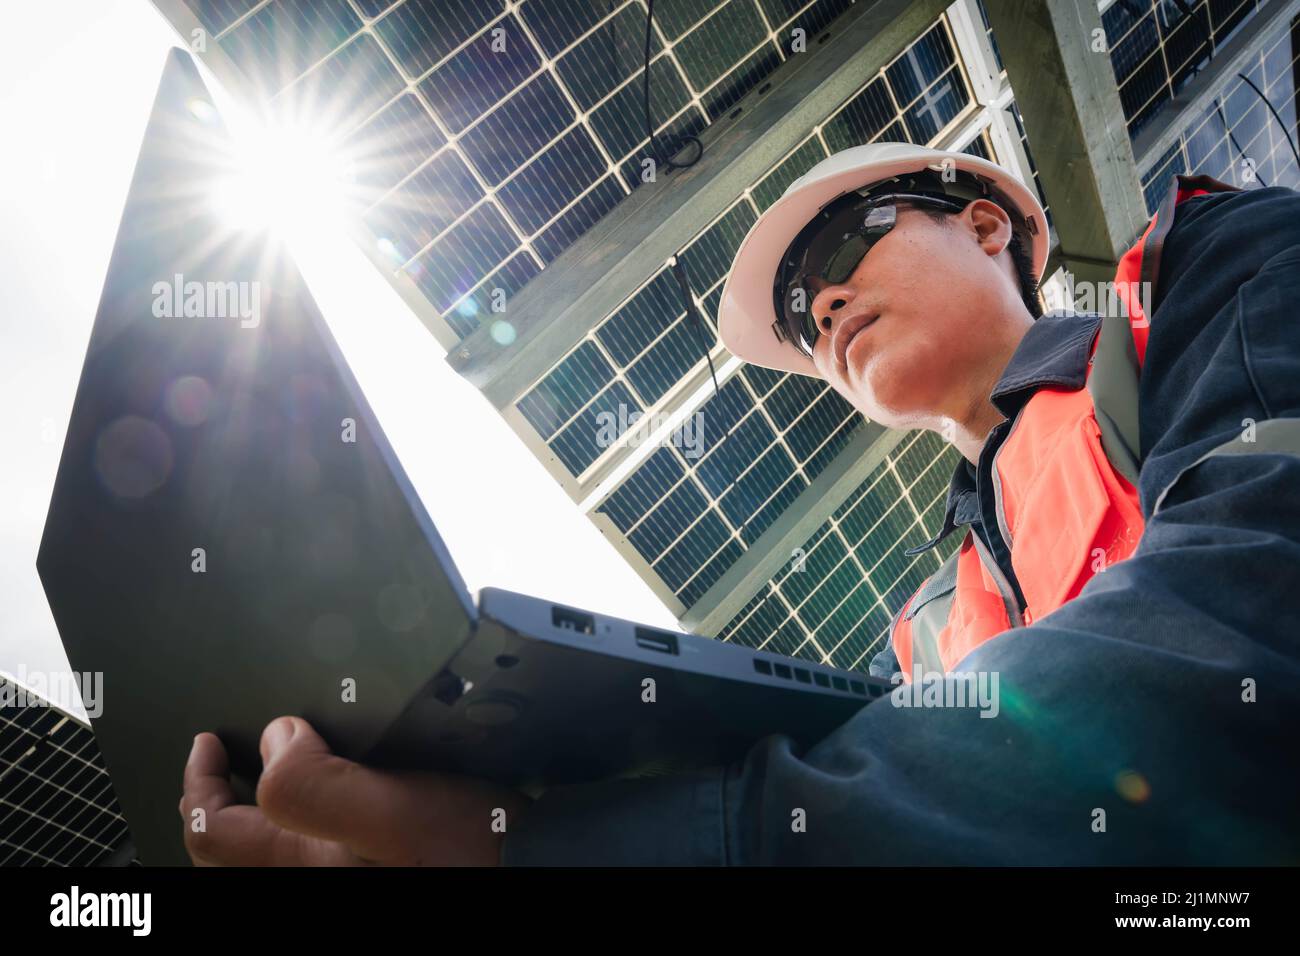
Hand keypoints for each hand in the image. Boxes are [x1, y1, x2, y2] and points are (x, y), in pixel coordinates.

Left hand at [180, 716, 531, 865]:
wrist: (536, 867)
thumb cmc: (474, 854)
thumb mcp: (392, 811)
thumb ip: (317, 782)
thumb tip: (277, 740)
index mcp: (300, 868)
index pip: (209, 832)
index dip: (199, 780)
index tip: (210, 739)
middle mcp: (314, 880)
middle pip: (234, 849)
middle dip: (221, 798)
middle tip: (228, 755)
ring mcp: (344, 877)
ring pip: (275, 850)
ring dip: (263, 808)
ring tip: (272, 767)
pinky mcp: (376, 868)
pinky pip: (315, 850)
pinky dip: (306, 819)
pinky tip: (336, 791)